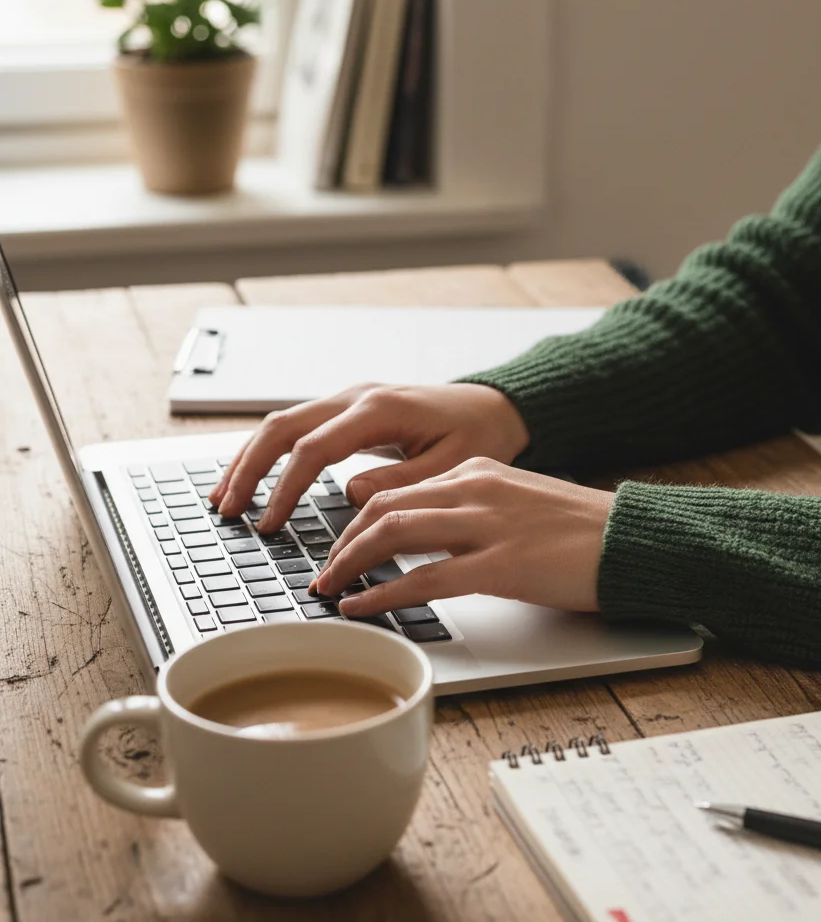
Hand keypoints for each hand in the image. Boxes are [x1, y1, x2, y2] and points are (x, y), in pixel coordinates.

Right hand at [210, 383, 529, 531]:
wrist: (494, 407)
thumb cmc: (479, 434)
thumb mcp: (452, 465)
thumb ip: (402, 482)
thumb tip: (350, 495)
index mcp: (380, 409)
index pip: (314, 448)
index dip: (286, 488)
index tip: (269, 524)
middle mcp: (357, 397)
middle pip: (283, 427)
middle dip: (249, 469)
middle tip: (227, 510)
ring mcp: (351, 400)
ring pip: (283, 423)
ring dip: (250, 459)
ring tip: (225, 498)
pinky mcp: (351, 412)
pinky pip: (299, 427)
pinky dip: (271, 453)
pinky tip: (256, 478)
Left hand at [313, 458, 614, 616]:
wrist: (633, 539)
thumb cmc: (580, 531)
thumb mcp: (517, 505)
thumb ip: (471, 514)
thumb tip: (428, 544)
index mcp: (477, 472)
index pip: (397, 490)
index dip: (357, 520)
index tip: (340, 545)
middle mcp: (475, 488)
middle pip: (383, 506)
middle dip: (343, 542)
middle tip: (324, 572)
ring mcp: (488, 524)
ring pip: (393, 533)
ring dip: (351, 563)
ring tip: (330, 589)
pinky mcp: (502, 563)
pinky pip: (426, 577)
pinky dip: (384, 593)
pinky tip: (363, 607)